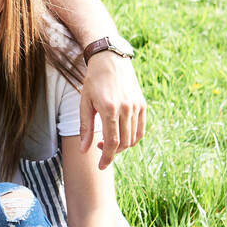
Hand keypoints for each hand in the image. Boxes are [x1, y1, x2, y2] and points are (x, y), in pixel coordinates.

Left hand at [78, 51, 146, 169]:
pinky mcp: (142, 104)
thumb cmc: (93, 81)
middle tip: (99, 149)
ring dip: (122, 146)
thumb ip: (85, 128)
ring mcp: (137, 106)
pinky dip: (132, 138)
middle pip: (124, 143)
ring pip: (133, 138)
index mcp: (109, 109)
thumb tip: (84, 151)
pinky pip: (141, 129)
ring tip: (108, 141)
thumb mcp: (84, 103)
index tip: (101, 166)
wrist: (110, 60)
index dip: (107, 157)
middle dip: (112, 152)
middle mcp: (126, 108)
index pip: (112, 142)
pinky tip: (120, 136)